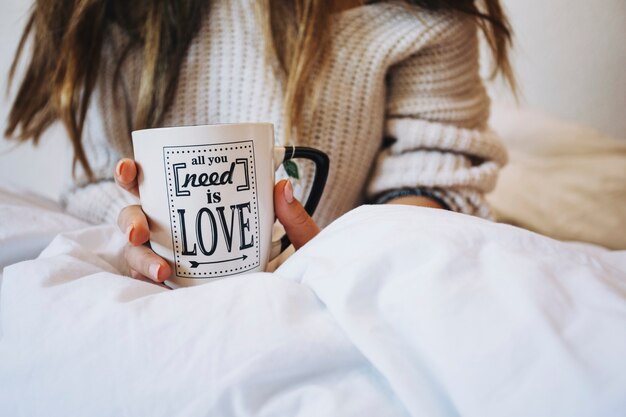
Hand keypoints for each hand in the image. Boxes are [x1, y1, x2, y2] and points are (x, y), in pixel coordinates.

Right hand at [114, 159, 318, 282]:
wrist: (296, 304)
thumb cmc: (293, 267)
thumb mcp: (298, 241)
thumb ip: (293, 217)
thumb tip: (283, 186)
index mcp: (197, 207)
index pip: (157, 184)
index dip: (133, 174)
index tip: (130, 168)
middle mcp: (177, 230)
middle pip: (137, 216)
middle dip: (129, 220)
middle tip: (141, 232)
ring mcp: (173, 260)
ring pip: (136, 251)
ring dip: (138, 257)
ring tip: (160, 271)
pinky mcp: (175, 289)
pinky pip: (147, 284)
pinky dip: (146, 282)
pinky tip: (160, 285)